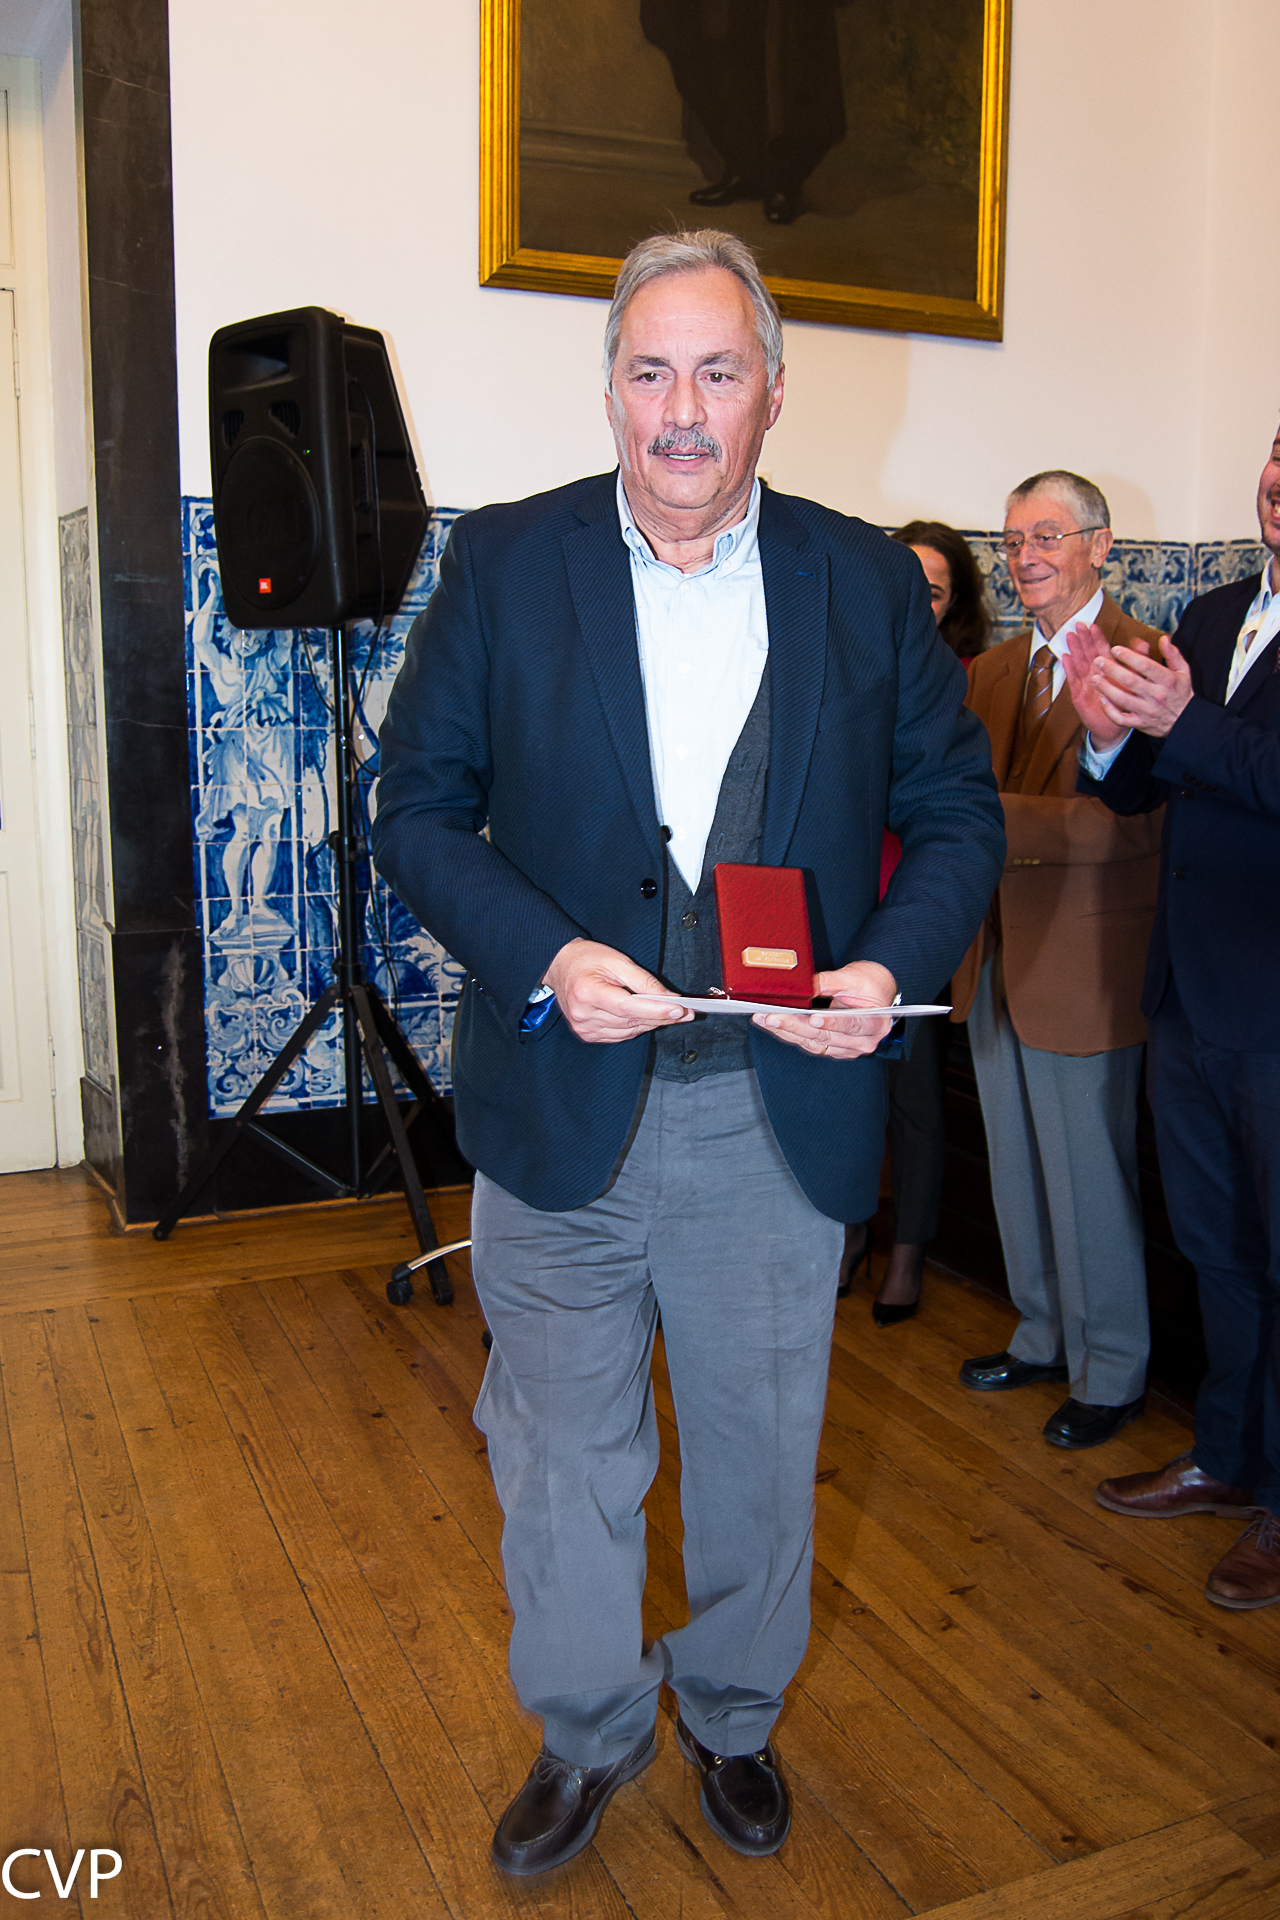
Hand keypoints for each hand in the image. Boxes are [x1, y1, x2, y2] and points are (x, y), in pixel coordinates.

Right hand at [541, 938, 693, 1043]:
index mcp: (587, 993)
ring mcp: (584, 1028)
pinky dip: (637, 1027)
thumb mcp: (617, 961)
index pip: (629, 1007)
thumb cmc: (586, 959)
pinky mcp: (587, 1034)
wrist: (559, 966)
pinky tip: (648, 1018)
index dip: (657, 1010)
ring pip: (629, 1031)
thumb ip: (643, 980)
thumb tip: (668, 997)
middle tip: (687, 1012)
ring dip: (652, 1023)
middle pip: (632, 1021)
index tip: (680, 1009)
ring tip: (672, 1014)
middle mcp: (583, 1014)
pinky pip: (621, 1035)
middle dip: (662, 1017)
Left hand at [752, 960, 896, 1060]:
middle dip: (795, 1026)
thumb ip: (829, 982)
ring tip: (765, 1019)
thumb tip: (804, 986)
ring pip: (813, 1043)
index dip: (832, 1023)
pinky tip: (774, 1024)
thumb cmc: (869, 984)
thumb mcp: (853, 977)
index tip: (813, 1019)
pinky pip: (810, 1044)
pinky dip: (791, 1034)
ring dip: (787, 1031)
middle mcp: (862, 1042)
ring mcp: (847, 1048)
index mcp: (875, 1024)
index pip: (852, 1024)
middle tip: (772, 1016)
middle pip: (825, 1037)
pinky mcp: (833, 1049)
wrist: (876, 993)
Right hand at [1062, 620, 1132, 748]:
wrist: (1114, 727)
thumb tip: (1144, 643)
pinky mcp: (1078, 695)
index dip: (1097, 637)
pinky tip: (1065, 657)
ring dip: (1074, 649)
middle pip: (1088, 653)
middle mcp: (1095, 674)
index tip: (1093, 625)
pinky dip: (1069, 669)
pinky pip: (1073, 680)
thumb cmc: (1123, 703)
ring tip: (1070, 636)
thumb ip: (1137, 661)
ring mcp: (1085, 683)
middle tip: (1079, 625)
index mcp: (1107, 669)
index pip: (1101, 649)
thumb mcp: (1133, 681)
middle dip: (1083, 639)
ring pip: (1079, 663)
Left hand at [1091, 635, 1192, 738]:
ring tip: (1093, 679)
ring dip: (1106, 688)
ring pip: (1123, 699)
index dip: (1128, 656)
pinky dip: (1110, 711)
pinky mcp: (1141, 723)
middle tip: (1097, 661)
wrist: (1185, 722)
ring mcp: (1148, 711)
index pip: (1145, 665)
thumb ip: (1172, 654)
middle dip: (1111, 670)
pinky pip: (1121, 719)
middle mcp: (1157, 695)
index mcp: (1167, 680)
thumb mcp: (1183, 671)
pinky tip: (1102, 700)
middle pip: (1130, 681)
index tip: (1114, 648)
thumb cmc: (1181, 692)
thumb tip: (1163, 638)